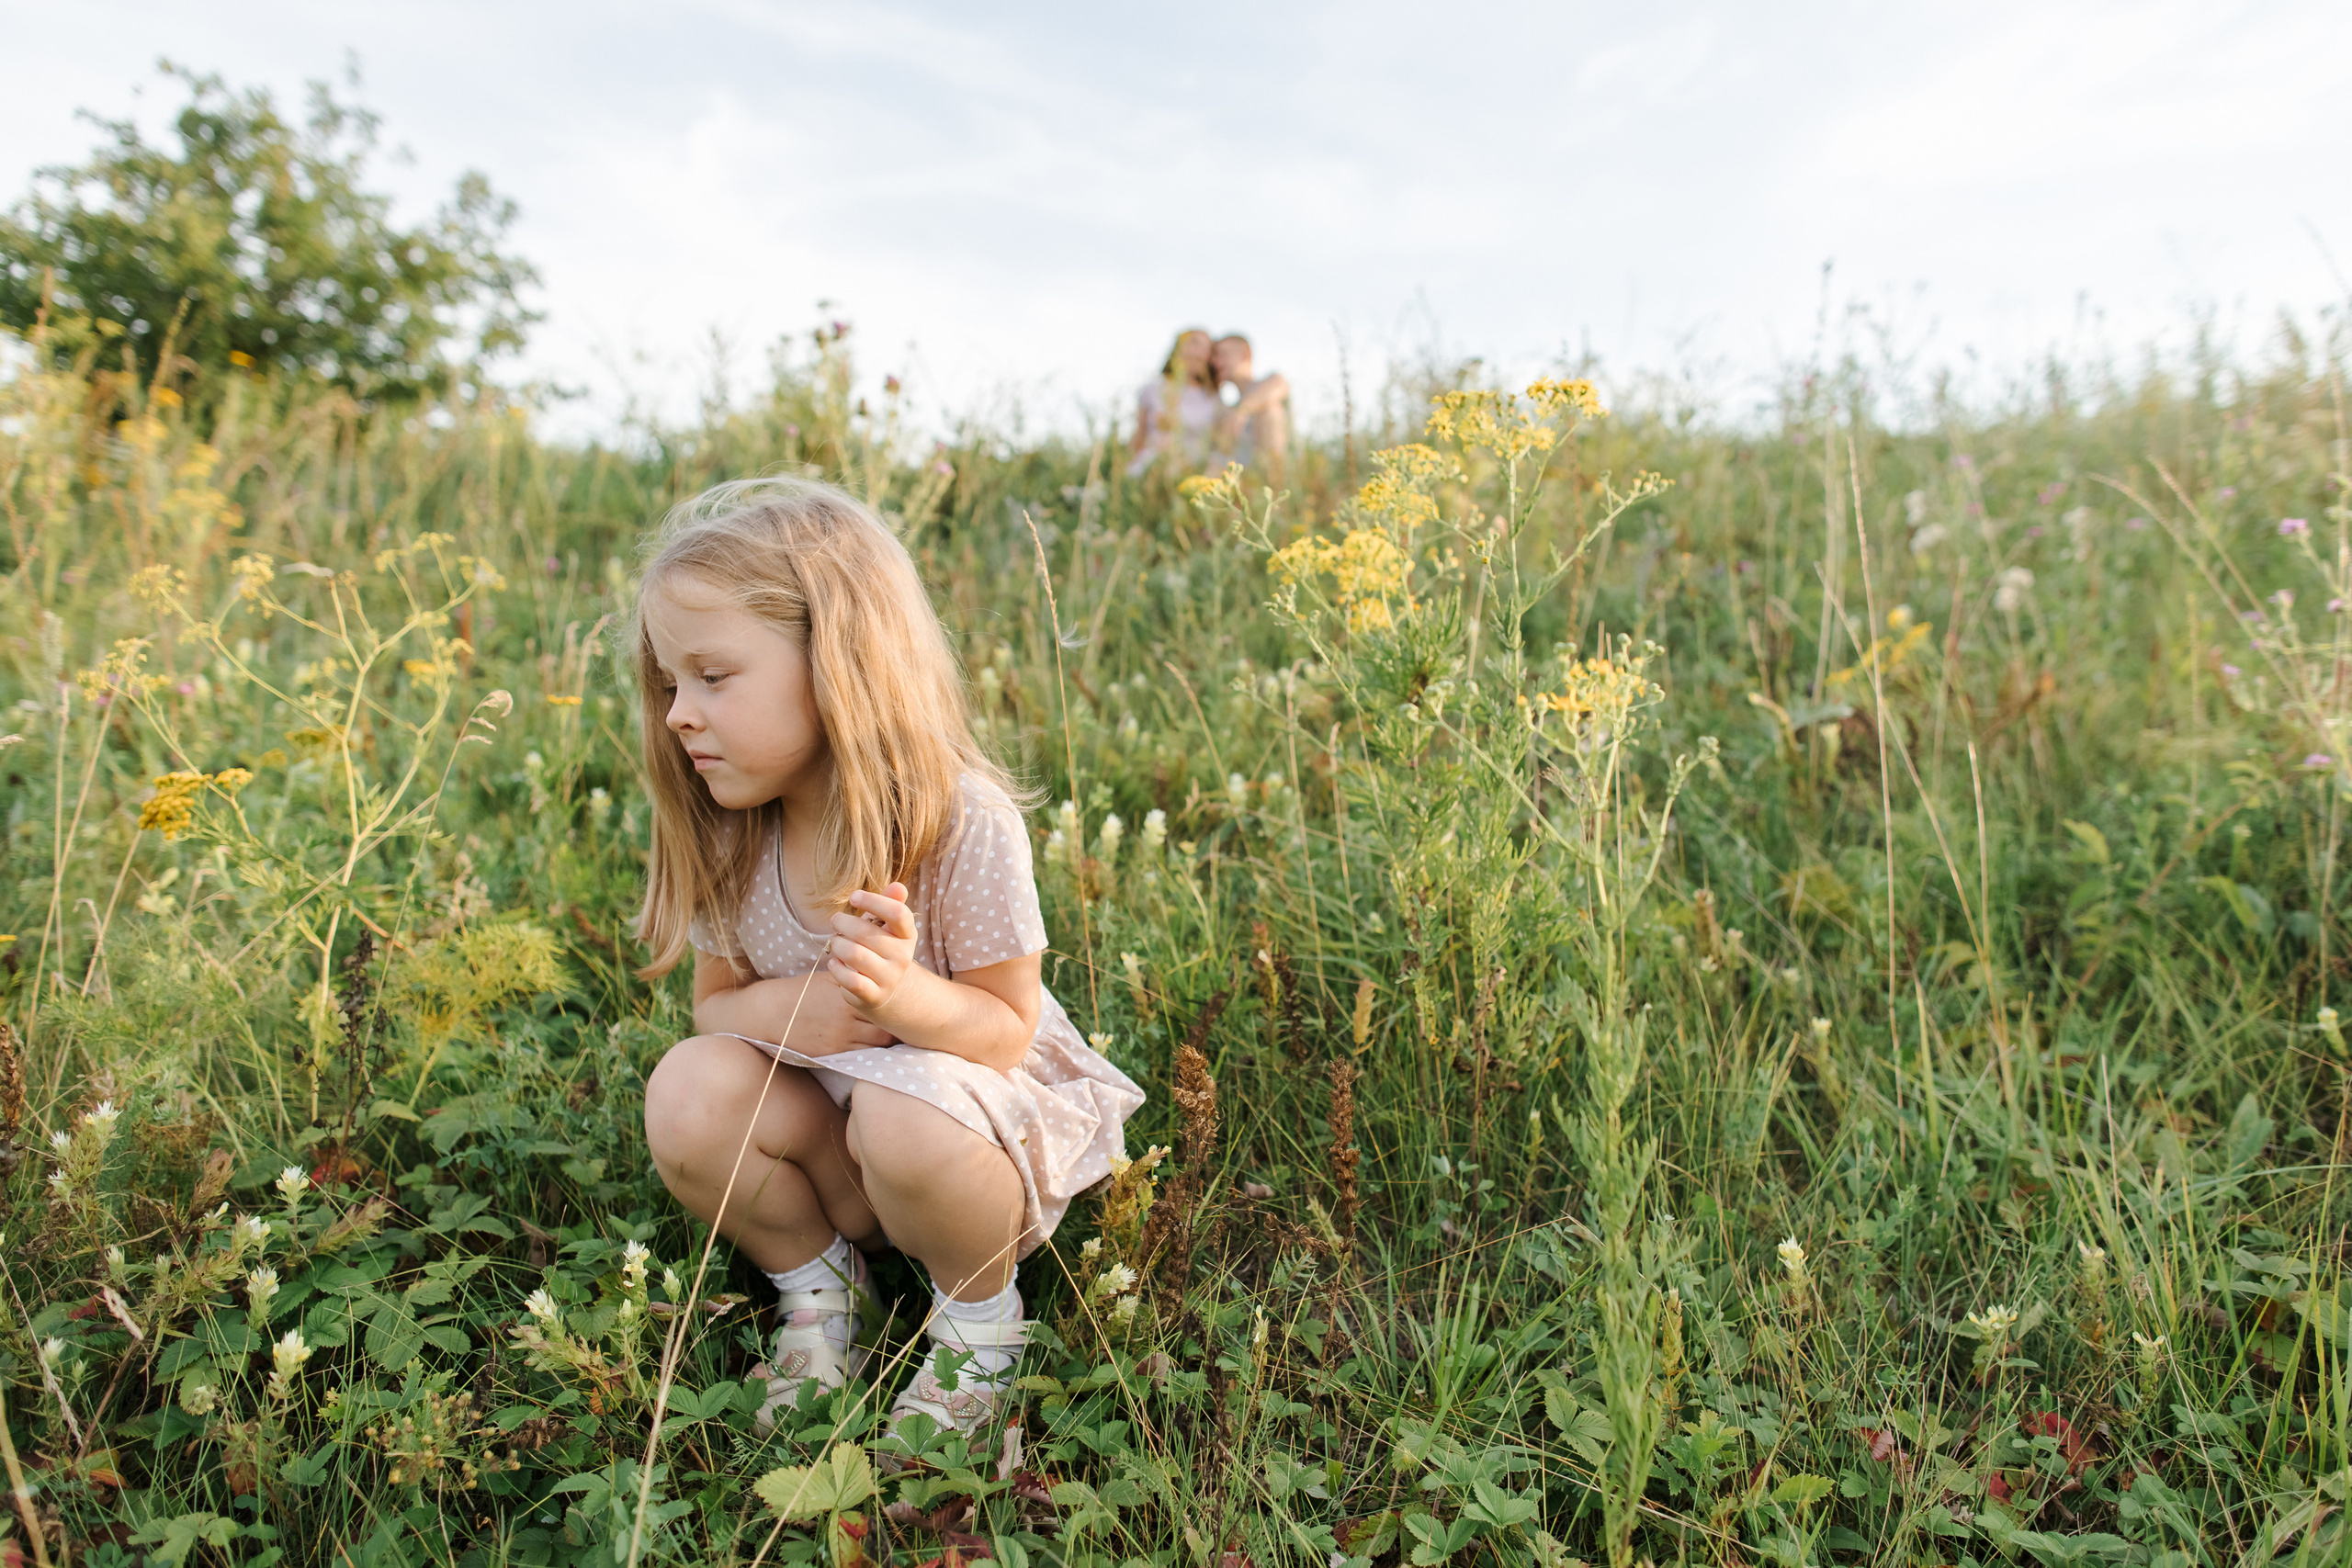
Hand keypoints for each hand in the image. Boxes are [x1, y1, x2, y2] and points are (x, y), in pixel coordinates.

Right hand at [698, 973, 894, 1055]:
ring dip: (890, 1038)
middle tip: (911, 1021)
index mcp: (846, 989)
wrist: (767, 1014)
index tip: (909, 998)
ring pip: (879, 1041)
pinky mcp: (833, 1052)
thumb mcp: (826, 977)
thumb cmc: (798, 992)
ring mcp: (841, 1035)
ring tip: (899, 1035)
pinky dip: (875, 1052)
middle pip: (887, 1020)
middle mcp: (846, 1012)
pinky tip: (880, 1050)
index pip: (883, 993)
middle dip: (900, 1021)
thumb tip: (875, 966)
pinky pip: (863, 1055)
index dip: (899, 997)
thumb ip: (852, 975)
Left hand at [827, 882, 917, 1023]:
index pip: (898, 913)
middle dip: (843, 924)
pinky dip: (837, 968)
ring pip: (854, 954)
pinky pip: (850, 980)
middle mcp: (902, 956)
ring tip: (834, 944)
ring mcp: (889, 978)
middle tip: (835, 922)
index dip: (873, 901)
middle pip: (866, 932)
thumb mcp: (887, 928)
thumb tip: (898, 886)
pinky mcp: (873, 996)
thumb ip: (889, 904)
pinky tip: (834, 963)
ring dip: (837, 945)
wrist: (888, 991)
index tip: (853, 897)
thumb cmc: (881, 950)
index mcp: (907, 935)